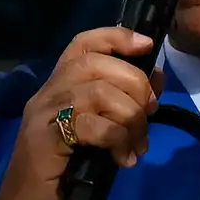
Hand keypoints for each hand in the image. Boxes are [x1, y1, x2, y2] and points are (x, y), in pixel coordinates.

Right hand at [0, 28, 165, 199]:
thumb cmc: (70, 162)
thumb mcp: (103, 124)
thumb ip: (126, 98)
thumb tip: (157, 77)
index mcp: (60, 85)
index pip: (83, 44)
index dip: (116, 37)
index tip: (146, 45)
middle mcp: (47, 92)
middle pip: (95, 63)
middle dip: (135, 83)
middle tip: (149, 112)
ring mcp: (42, 114)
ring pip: (99, 92)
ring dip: (131, 118)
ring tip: (137, 144)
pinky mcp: (42, 139)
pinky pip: (93, 125)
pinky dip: (118, 140)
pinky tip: (124, 158)